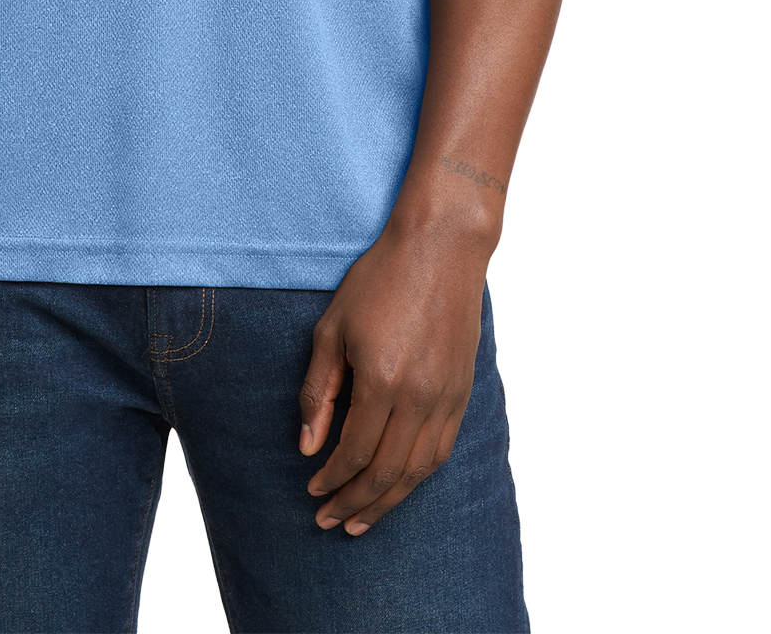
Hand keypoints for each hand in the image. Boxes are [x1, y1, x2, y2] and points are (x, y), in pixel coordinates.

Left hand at [299, 224, 489, 535]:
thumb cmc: (380, 280)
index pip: (353, 453)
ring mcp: (446, 398)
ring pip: (418, 471)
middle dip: (354, 503)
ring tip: (362, 519)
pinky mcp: (463, 392)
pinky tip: (400, 485)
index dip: (330, 480)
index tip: (311, 492)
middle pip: (386, 474)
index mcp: (382, 382)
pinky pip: (441, 451)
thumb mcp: (332, 328)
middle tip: (329, 522)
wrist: (441, 248)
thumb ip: (318, 390)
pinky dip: (418, 477)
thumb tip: (308, 445)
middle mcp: (419, 398)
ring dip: (388, 502)